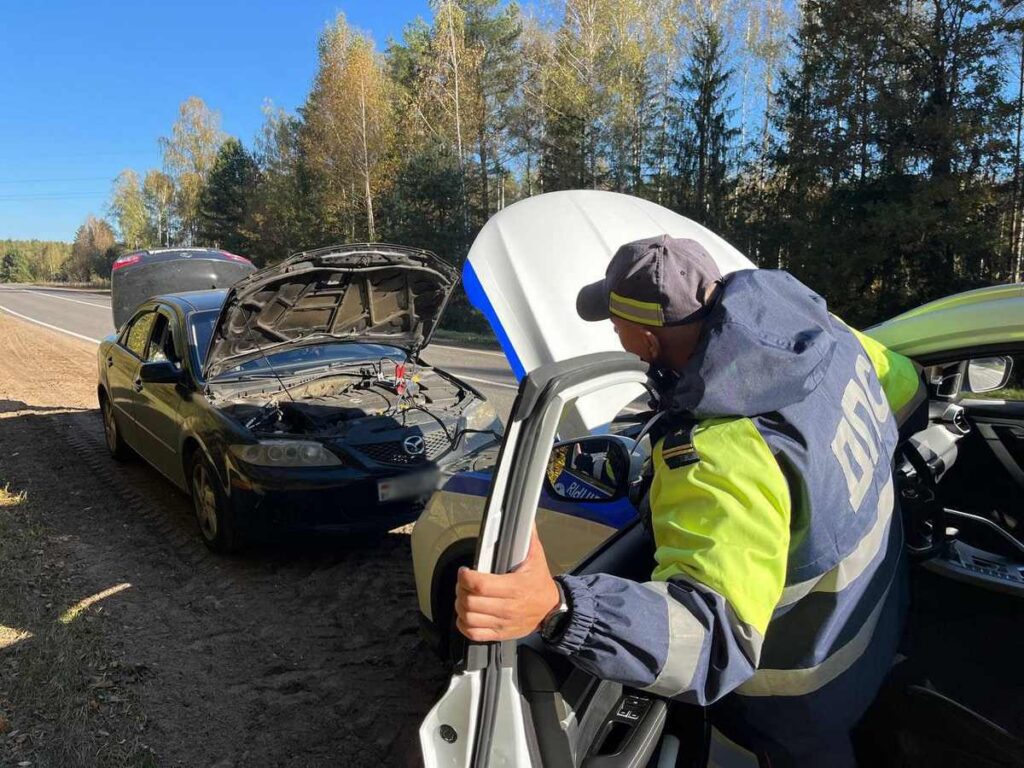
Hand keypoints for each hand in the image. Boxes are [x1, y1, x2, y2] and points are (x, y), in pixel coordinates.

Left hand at [455, 527, 559, 642]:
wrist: (552, 610)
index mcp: (514, 587)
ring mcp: (502, 623)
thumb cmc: (540, 583)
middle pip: (470, 602)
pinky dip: (464, 624)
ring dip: (460, 606)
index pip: (480, 585)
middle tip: (463, 582)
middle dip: (461, 589)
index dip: (465, 577)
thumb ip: (528, 537)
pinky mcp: (499, 634)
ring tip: (464, 596)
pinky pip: (473, 633)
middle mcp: (507, 607)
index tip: (465, 571)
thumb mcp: (537, 557)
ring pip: (468, 618)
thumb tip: (524, 519)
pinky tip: (467, 614)